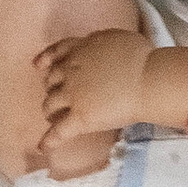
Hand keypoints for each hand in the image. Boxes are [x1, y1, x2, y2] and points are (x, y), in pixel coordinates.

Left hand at [38, 25, 148, 149]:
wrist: (148, 80)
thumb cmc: (142, 58)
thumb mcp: (115, 38)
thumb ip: (98, 43)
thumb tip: (95, 52)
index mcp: (81, 49)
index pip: (58, 52)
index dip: (46, 59)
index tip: (38, 65)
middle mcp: (71, 71)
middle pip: (51, 80)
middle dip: (52, 88)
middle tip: (59, 96)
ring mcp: (73, 95)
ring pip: (50, 104)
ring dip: (50, 111)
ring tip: (53, 118)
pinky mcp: (80, 117)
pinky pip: (59, 132)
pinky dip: (49, 141)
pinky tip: (42, 148)